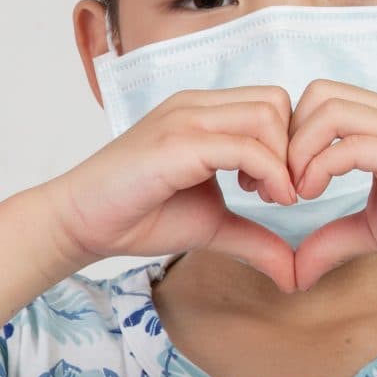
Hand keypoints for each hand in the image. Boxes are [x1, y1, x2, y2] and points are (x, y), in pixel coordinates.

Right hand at [40, 87, 303, 292]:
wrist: (82, 222)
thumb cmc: (139, 216)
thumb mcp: (213, 226)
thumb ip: (255, 239)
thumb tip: (295, 275)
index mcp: (203, 113)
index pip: (272, 103)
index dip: (289, 144)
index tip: (280, 188)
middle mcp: (195, 106)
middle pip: (277, 102)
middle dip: (294, 148)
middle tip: (280, 192)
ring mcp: (184, 119)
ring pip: (267, 115)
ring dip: (283, 159)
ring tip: (269, 196)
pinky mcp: (176, 143)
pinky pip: (244, 146)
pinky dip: (270, 173)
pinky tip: (262, 200)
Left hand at [283, 78, 376, 286]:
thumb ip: (334, 239)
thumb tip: (293, 271)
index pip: (319, 100)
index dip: (289, 137)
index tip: (278, 183)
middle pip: (316, 93)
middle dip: (286, 137)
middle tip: (280, 186)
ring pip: (328, 109)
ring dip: (298, 151)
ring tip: (298, 193)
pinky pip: (351, 144)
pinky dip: (319, 168)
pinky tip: (314, 197)